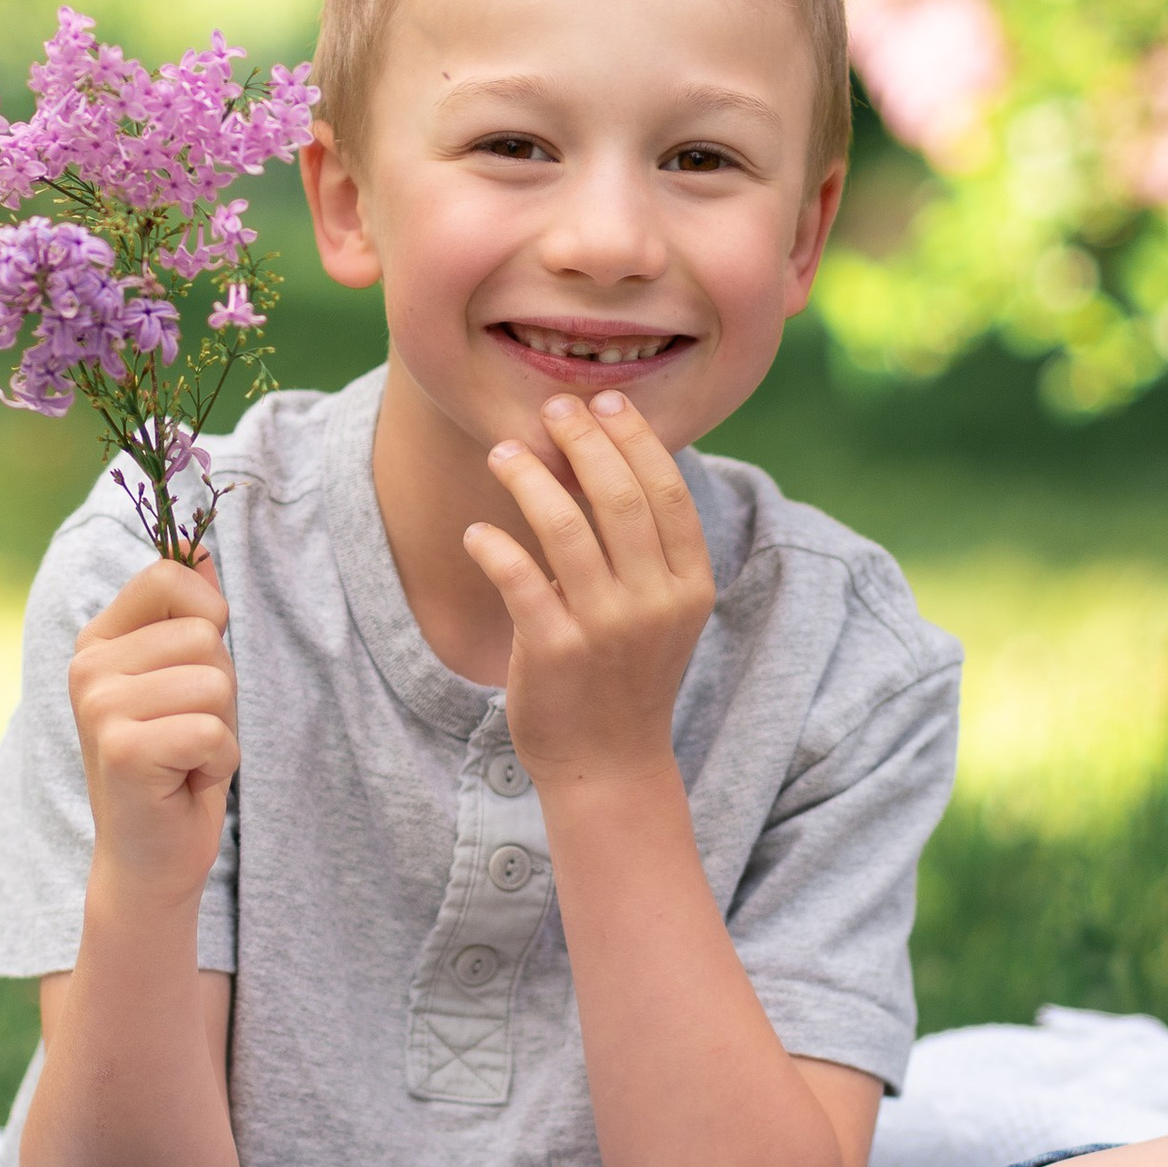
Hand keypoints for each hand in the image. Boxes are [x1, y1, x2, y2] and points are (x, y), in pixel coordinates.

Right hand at [68, 554, 236, 905]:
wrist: (150, 857)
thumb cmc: (176, 763)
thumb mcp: (184, 678)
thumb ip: (189, 612)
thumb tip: (200, 547)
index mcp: (100, 640)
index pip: (169, 576)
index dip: (208, 616)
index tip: (194, 667)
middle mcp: (88, 667)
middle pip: (206, 635)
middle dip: (222, 690)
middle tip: (188, 733)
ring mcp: (98, 707)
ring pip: (215, 683)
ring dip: (221, 729)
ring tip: (187, 758)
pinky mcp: (121, 749)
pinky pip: (212, 731)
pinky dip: (219, 763)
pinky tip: (185, 783)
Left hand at [464, 394, 715, 788]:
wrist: (610, 765)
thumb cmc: (627, 674)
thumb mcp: (659, 611)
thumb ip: (642, 547)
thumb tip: (599, 453)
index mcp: (690, 585)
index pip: (667, 491)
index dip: (635, 438)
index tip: (605, 402)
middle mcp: (655, 603)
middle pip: (620, 497)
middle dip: (583, 440)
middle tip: (551, 410)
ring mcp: (606, 629)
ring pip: (564, 527)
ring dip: (529, 478)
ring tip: (503, 453)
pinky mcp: (554, 652)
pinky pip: (518, 579)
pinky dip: (492, 545)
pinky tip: (477, 532)